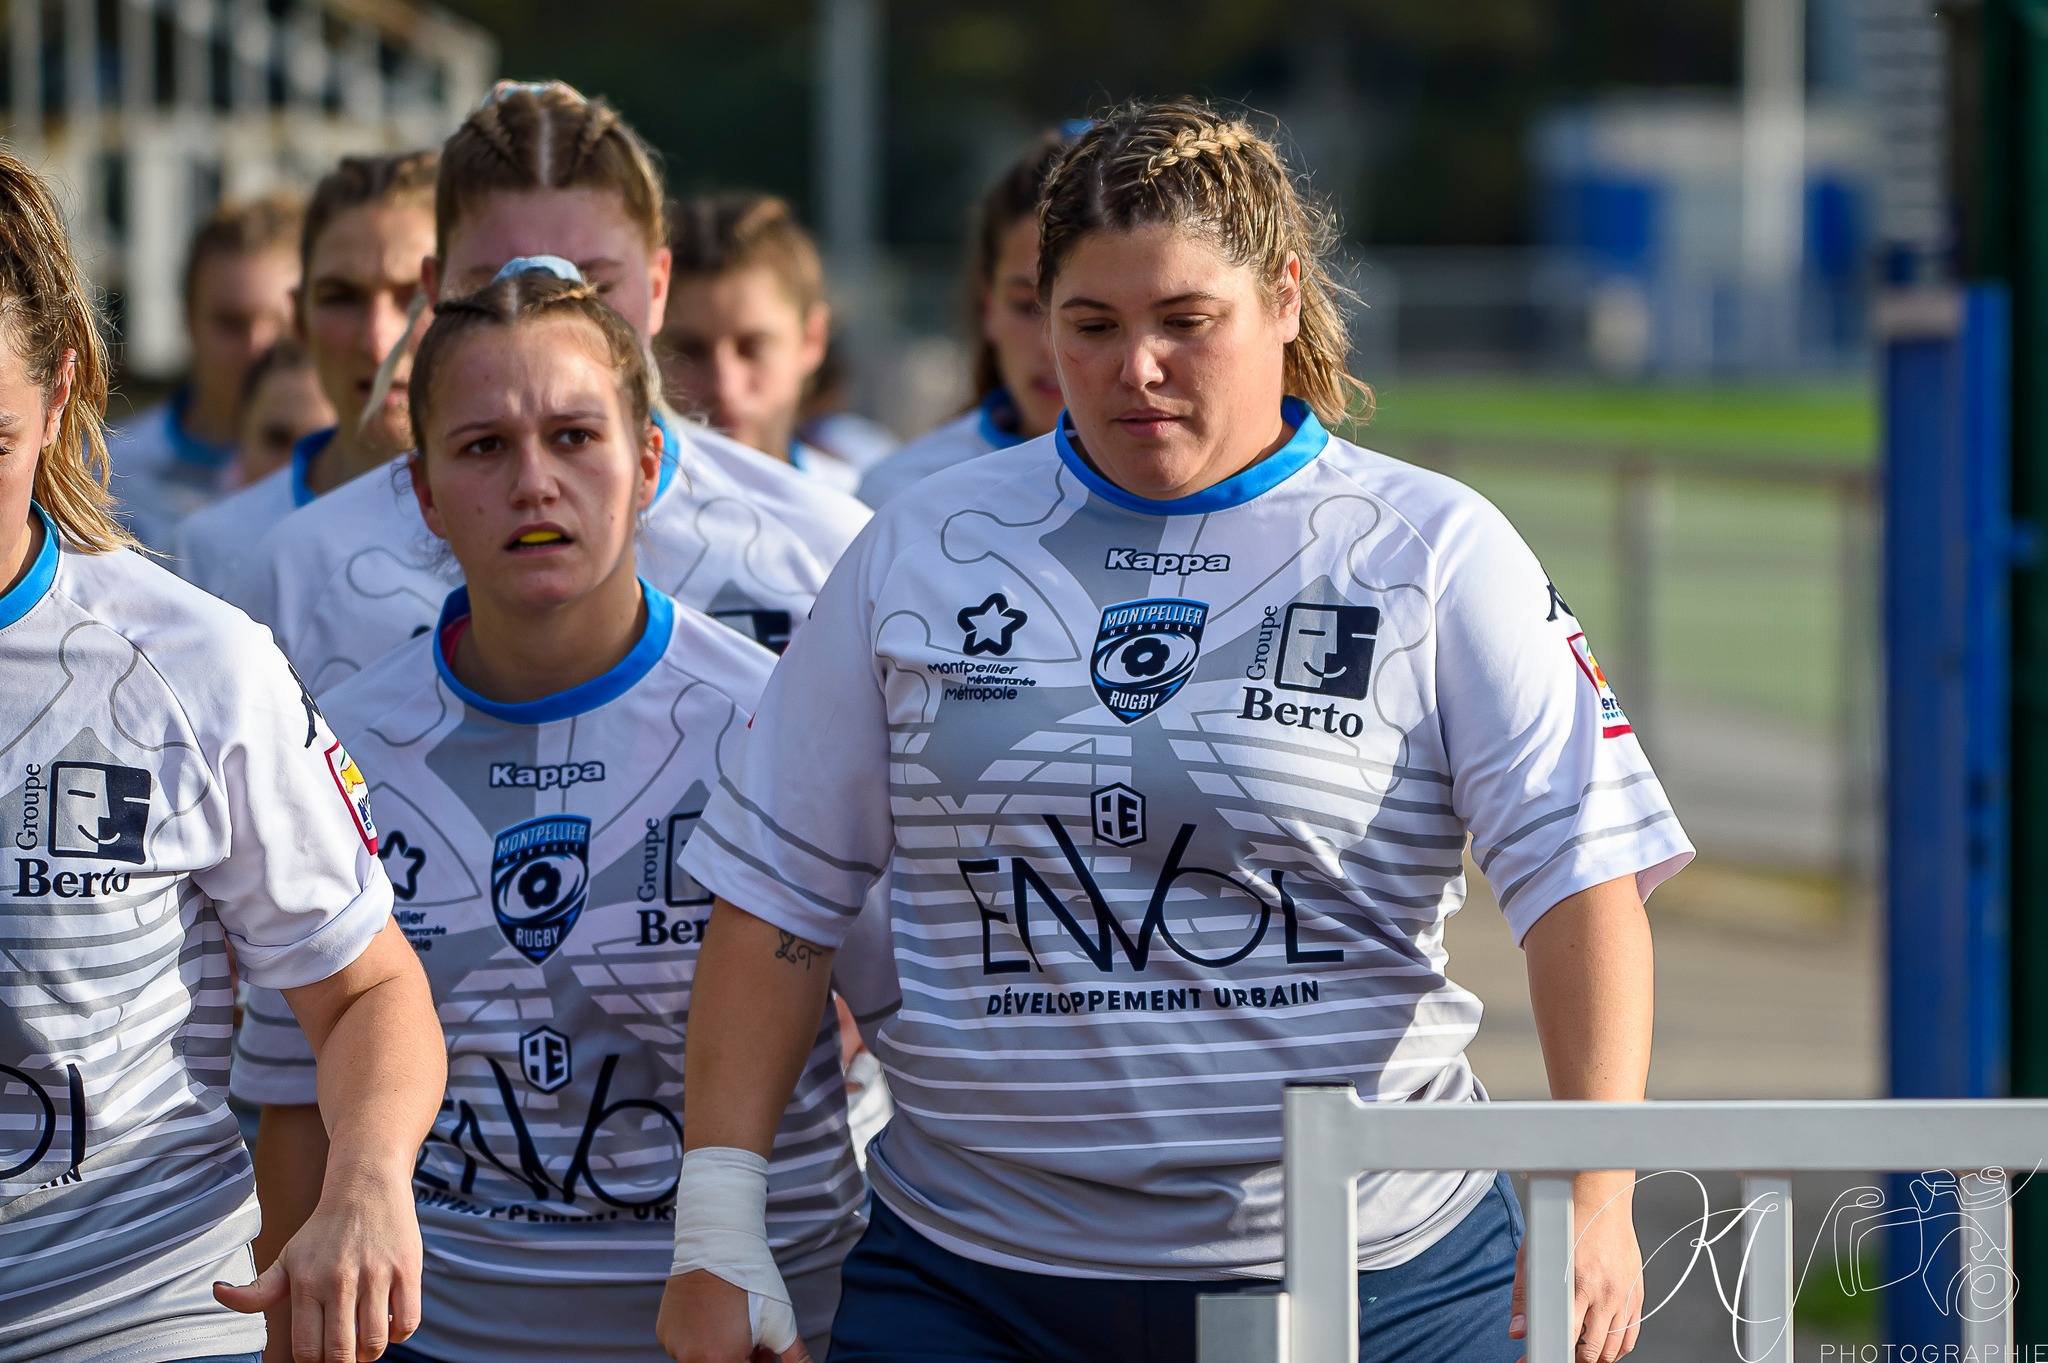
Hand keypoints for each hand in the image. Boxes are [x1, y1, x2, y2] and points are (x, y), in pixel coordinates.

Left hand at [215, 1159, 421, 1361]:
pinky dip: (399, 1333)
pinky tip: (389, 1319)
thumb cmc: (324, 1230)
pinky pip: (408, 1322)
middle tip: (345, 1352)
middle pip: (341, 1353)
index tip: (321, 1355)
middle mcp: (339, 1280)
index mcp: (306, 1283)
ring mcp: (376, 1275)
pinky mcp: (407, 1269)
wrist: (366, 1184)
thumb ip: (256, 1289)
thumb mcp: (287, 1257)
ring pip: (375, 1343)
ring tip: (367, 1337)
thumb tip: (217, 1292)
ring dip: (371, 1350)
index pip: (306, 1350)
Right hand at [657, 1270, 811, 1362]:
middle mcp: (692, 1358)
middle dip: (740, 1358)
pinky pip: (684, 1345)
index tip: (763, 1352)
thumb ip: (794, 1357)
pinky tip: (713, 1317)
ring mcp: (674, 1346)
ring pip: (701, 1359)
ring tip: (734, 1324)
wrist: (717, 1246)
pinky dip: (699, 1338)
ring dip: (719, 1350)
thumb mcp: (781, 1323)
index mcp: (719, 1360)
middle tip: (755, 1341)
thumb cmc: (750, 1282)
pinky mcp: (664, 1332)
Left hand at [1508, 1172, 1643, 1361]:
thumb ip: (1525, 1295)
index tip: (1537, 1357)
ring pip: (1615, 1348)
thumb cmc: (1568, 1220)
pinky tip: (1604, 1345)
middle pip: (1593, 1350)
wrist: (1602, 1199)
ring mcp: (1624, 1296)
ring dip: (1596, 1357)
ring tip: (1580, 1354)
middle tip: (1559, 1356)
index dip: (1549, 1353)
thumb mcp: (1533, 1254)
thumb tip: (1517, 1328)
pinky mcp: (1637, 1294)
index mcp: (1577, 1284)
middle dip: (1573, 1360)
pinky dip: (1619, 1347)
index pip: (1564, 1337)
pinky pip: (1631, 1334)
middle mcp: (1604, 1293)